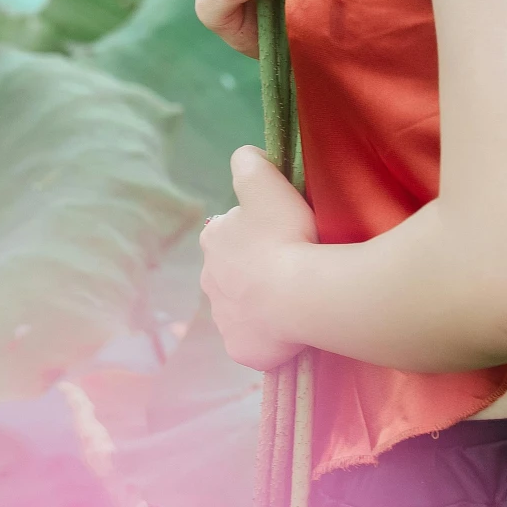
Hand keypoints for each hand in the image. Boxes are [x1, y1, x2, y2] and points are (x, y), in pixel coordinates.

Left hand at [200, 145, 317, 369]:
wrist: (298, 295)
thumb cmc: (283, 235)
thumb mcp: (265, 181)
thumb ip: (249, 162)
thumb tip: (246, 157)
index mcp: (212, 240)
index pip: (230, 232)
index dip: (256, 232)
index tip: (281, 235)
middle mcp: (208, 280)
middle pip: (233, 271)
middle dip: (254, 270)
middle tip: (290, 266)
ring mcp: (223, 319)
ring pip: (242, 306)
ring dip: (260, 302)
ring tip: (293, 298)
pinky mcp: (239, 349)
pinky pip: (253, 340)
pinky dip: (267, 335)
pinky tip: (289, 328)